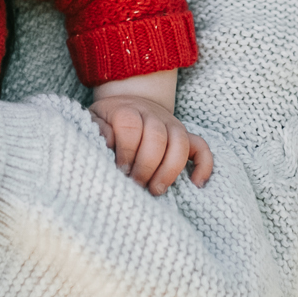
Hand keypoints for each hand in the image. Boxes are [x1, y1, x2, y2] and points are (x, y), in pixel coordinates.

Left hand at [86, 92, 213, 194]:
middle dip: (146, 166)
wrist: (128, 105)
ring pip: (180, 142)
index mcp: (127, 109)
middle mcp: (153, 114)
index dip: (126, 150)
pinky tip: (196, 183)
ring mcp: (172, 124)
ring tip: (156, 191)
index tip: (119, 171)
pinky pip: (201, 147)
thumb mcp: (93, 121)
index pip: (131, 125)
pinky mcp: (185, 136)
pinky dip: (203, 164)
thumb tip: (106, 142)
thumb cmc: (106, 122)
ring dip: (169, 169)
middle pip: (157, 136)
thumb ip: (96, 130)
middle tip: (135, 185)